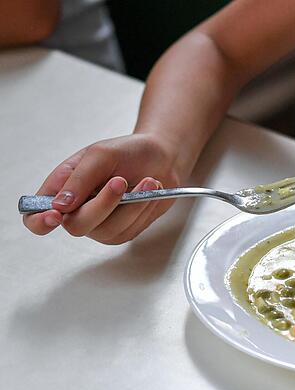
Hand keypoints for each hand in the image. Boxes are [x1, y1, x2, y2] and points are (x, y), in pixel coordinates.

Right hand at [22, 133, 184, 243]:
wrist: (161, 158)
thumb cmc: (126, 153)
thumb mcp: (100, 155)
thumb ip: (79, 179)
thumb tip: (59, 206)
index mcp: (60, 191)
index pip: (34, 217)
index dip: (39, 221)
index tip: (56, 214)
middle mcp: (76, 213)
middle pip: (76, 226)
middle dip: (102, 204)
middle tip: (120, 181)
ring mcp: (100, 225)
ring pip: (108, 230)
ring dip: (131, 205)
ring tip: (148, 180)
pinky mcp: (124, 231)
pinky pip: (130, 229)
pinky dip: (143, 208)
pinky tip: (151, 191)